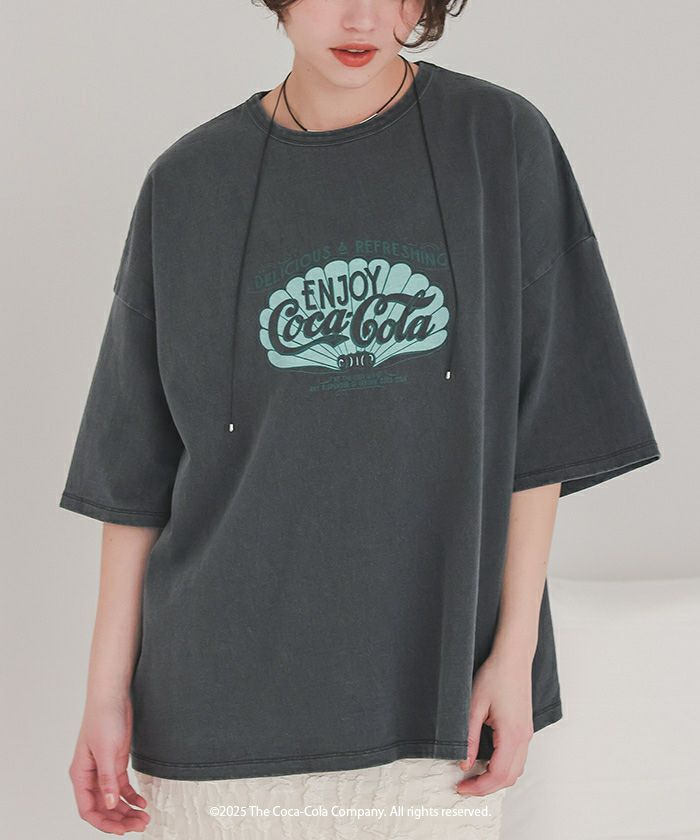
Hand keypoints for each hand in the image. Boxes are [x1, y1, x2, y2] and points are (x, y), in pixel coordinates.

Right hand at [68, 696, 149, 834]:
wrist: (113, 697)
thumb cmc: (103, 719)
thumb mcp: (106, 751)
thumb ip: (107, 778)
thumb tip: (109, 803)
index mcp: (80, 775)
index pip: (88, 809)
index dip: (104, 822)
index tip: (121, 830)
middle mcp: (90, 776)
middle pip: (103, 807)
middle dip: (120, 819)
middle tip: (139, 824)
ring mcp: (104, 771)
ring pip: (113, 799)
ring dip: (127, 810)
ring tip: (144, 817)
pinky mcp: (116, 763)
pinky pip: (122, 787)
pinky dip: (131, 796)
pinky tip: (142, 801)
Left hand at [455, 651, 533, 795]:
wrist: (513, 658)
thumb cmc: (495, 675)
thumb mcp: (474, 706)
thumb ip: (469, 738)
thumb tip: (464, 763)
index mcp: (512, 735)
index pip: (498, 775)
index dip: (478, 786)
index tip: (461, 787)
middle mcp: (524, 738)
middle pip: (509, 778)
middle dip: (486, 787)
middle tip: (464, 786)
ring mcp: (527, 734)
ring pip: (515, 770)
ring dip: (496, 779)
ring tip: (473, 775)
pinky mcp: (524, 729)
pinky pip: (517, 758)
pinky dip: (503, 768)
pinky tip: (486, 762)